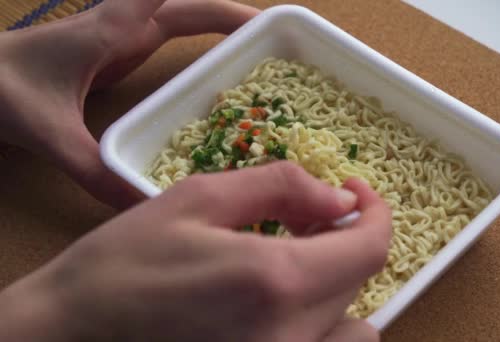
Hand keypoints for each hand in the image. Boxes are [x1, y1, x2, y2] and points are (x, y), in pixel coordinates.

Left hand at [0, 0, 258, 208]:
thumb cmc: (2, 87)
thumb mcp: (49, 130)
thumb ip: (92, 169)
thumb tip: (140, 206)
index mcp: (117, 29)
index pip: (175, 2)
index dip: (221, 7)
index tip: (262, 20)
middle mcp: (126, 24)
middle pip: (195, 9)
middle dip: (238, 20)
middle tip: (279, 44)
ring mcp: (123, 35)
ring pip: (186, 19)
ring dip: (223, 29)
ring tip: (263, 55)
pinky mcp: (120, 50)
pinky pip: (174, 39)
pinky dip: (202, 46)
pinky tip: (219, 72)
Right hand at [0, 162, 391, 340]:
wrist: (72, 334)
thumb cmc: (124, 263)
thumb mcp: (198, 200)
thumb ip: (280, 187)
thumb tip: (339, 198)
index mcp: (275, 282)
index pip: (370, 249)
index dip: (374, 213)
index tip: (354, 193)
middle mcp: (290, 337)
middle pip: (360, 283)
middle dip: (341, 241)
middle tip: (301, 220)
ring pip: (352, 325)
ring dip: (336, 288)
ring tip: (291, 266)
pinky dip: (321, 324)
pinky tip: (280, 303)